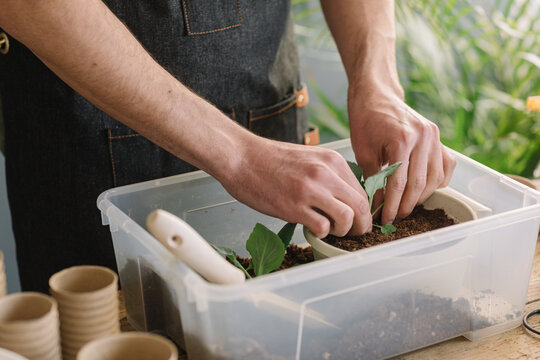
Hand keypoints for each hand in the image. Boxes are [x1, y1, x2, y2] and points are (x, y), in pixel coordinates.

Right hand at [218, 137, 372, 237]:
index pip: (361, 191)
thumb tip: (342, 200)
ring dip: (342, 231)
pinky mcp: (294, 206)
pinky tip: (311, 229)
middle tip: (352, 234)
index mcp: (332, 161)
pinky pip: (322, 227)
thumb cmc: (270, 160)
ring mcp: (311, 190)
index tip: (356, 220)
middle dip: (361, 226)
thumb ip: (328, 176)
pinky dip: (321, 233)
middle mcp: (326, 174)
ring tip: (329, 230)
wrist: (241, 157)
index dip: (362, 211)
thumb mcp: (308, 159)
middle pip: (361, 206)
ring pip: (347, 218)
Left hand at [349, 85, 455, 225]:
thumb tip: (378, 205)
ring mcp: (434, 136)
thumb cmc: (365, 120)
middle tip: (394, 218)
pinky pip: (445, 166)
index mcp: (402, 139)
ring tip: (405, 207)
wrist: (376, 94)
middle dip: (406, 205)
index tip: (384, 219)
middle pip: (419, 183)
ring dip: (421, 197)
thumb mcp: (363, 151)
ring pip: (434, 178)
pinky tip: (422, 190)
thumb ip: (373, 178)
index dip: (392, 205)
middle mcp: (423, 137)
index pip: (399, 183)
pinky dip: (436, 181)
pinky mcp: (438, 137)